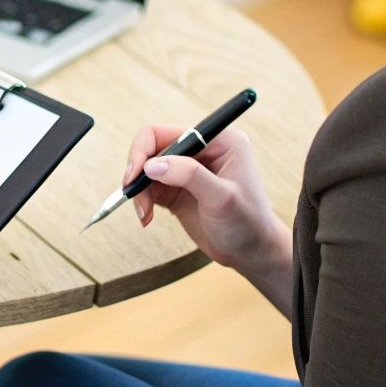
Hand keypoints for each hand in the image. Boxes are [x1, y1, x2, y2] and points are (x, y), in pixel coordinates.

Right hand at [123, 124, 284, 270]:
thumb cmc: (248, 223)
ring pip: (147, 169)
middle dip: (138, 173)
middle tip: (133, 196)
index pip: (167, 133)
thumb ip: (189, 176)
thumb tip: (151, 165)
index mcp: (218, 141)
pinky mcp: (177, 189)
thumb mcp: (222, 198)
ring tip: (144, 214)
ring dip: (139, 191)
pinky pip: (149, 187)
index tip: (134, 176)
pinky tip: (147, 218)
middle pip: (152, 149)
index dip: (144, 150)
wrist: (252, 253)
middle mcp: (201, 151)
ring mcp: (187, 170)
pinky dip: (142, 201)